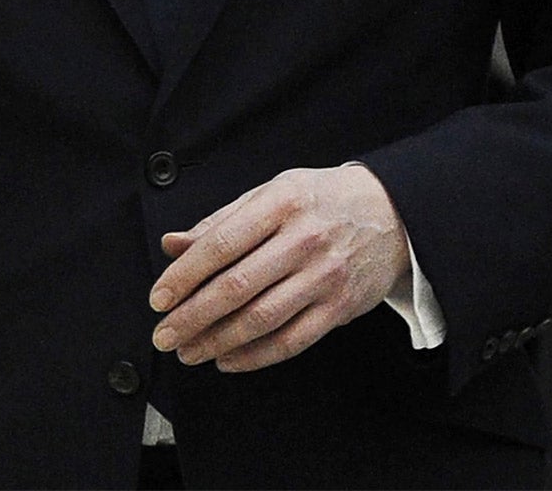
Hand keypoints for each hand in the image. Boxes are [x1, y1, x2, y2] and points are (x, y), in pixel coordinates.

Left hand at [148, 165, 409, 372]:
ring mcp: (325, 277)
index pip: (220, 245)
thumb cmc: (320, 200)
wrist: (392, 213)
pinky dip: (257, 356)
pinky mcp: (340, 308)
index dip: (184, 276)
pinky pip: (293, 340)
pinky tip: (229, 360)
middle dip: (193, 317)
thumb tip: (172, 244)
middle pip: (237, 287)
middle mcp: (303, 241)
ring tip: (189, 351)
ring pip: (262, 319)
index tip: (159, 298)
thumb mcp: (270, 192)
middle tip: (165, 335)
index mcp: (279, 204)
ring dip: (219, 342)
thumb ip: (220, 220)